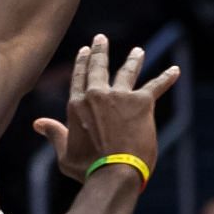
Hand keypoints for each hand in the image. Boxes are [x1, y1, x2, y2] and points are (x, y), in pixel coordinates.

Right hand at [32, 34, 179, 180]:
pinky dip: (167, 78)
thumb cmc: (87, 169)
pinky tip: (176, 71)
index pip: (79, 78)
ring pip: (127, 71)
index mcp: (77, 106)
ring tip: (138, 51)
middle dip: (100, 51)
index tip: (84, 51)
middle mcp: (96, 95)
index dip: (82, 63)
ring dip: (133, 59)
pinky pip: (156, 86)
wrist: (114, 173)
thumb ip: (55, 134)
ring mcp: (119, 97)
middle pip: (98, 67)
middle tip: (101, 39)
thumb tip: (38, 123)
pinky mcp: (141, 102)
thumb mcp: (65, 153)